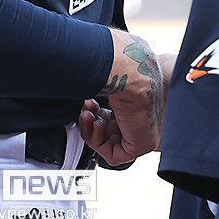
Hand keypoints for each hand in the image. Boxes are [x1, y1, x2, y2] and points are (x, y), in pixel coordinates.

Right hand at [79, 29, 165, 165]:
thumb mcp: (107, 70)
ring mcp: (142, 131)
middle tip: (85, 106)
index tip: (87, 100)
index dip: (96, 110)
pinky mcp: (140, 145)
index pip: (113, 114)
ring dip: (91, 129)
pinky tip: (95, 124)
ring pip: (109, 141)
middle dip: (92, 119)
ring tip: (87, 113)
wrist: (130, 70)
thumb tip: (75, 64)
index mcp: (134, 100)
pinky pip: (113, 155)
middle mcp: (140, 117)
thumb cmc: (121, 65)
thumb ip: (98, 75)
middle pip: (110, 128)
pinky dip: (98, 142)